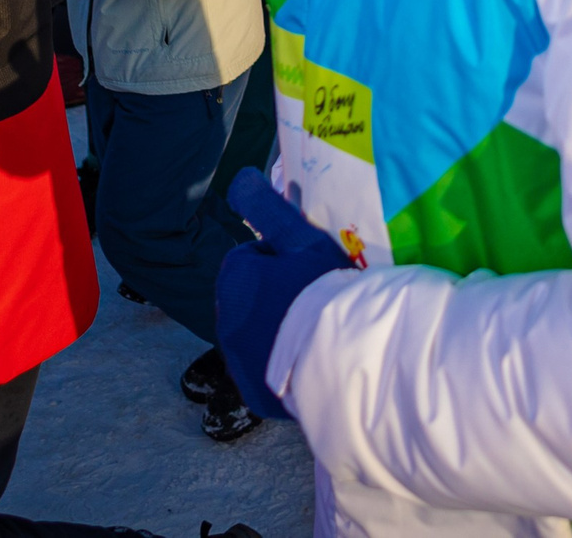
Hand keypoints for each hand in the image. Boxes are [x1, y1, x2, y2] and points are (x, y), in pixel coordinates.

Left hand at [219, 169, 355, 419]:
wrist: (345, 358)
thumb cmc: (325, 289)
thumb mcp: (301, 238)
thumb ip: (267, 206)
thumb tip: (239, 176)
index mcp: (233, 280)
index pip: (252, 258)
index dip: (283, 260)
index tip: (310, 269)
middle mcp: (226, 323)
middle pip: (254, 298)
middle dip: (278, 296)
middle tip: (319, 297)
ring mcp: (240, 364)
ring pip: (259, 336)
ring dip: (281, 330)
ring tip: (321, 328)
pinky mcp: (257, 395)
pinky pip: (269, 373)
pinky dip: (286, 365)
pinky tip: (315, 359)